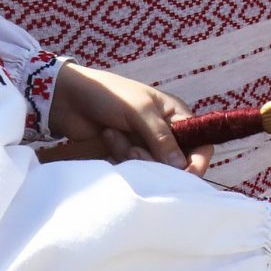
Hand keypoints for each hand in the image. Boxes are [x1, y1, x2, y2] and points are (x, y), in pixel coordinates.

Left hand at [44, 64, 208, 175]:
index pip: (201, 144)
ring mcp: (146, 144)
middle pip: (177, 162)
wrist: (69, 98)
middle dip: (156, 161)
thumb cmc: (109, 95)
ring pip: (154, 168)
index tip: (185, 175)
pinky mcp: (127, 154)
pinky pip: (135, 168)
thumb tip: (182, 166)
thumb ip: (163, 138)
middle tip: (134, 150)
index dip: (197, 161)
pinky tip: (107, 137)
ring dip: (133, 157)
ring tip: (114, 136)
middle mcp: (166, 132)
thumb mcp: (140, 111)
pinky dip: (120, 157)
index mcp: (176, 114)